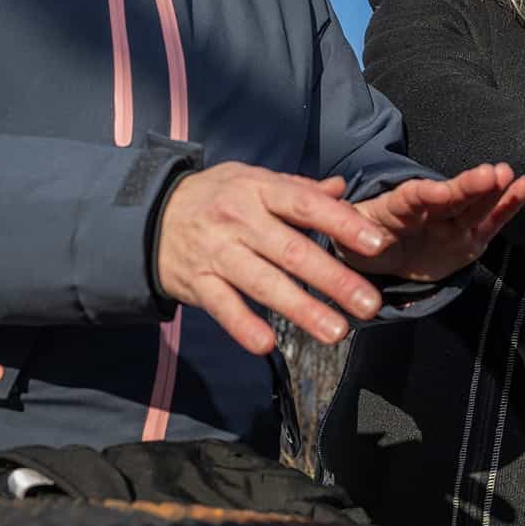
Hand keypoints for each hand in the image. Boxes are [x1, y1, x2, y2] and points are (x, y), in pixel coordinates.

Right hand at [155, 164, 399, 356]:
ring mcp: (217, 253)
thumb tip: (343, 189)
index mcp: (258, 189)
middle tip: (369, 304)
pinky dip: (243, 326)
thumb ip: (299, 189)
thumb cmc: (215, 197)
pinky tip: (268, 346)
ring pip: (264, 284)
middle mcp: (239, 220)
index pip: (307, 206)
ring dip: (302, 309)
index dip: (343, 224)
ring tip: (336, 332)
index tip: (378, 244)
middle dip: (334, 280)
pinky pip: (222, 307)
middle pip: (292, 252)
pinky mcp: (196, 282)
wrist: (146, 216)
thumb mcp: (252, 180)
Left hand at [346, 162, 524, 281]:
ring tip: (512, 176)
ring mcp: (449, 222)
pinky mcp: (467, 239)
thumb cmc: (359, 237)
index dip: (426, 195)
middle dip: (470, 186)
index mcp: (394, 207)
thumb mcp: (344, 230)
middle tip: (493, 173)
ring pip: (473, 206)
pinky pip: (489, 222)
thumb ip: (342, 217)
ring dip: (494, 192)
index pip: (410, 198)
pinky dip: (506, 207)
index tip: (440, 192)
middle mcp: (427, 210)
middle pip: (449, 198)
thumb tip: (330, 191)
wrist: (378, 254)